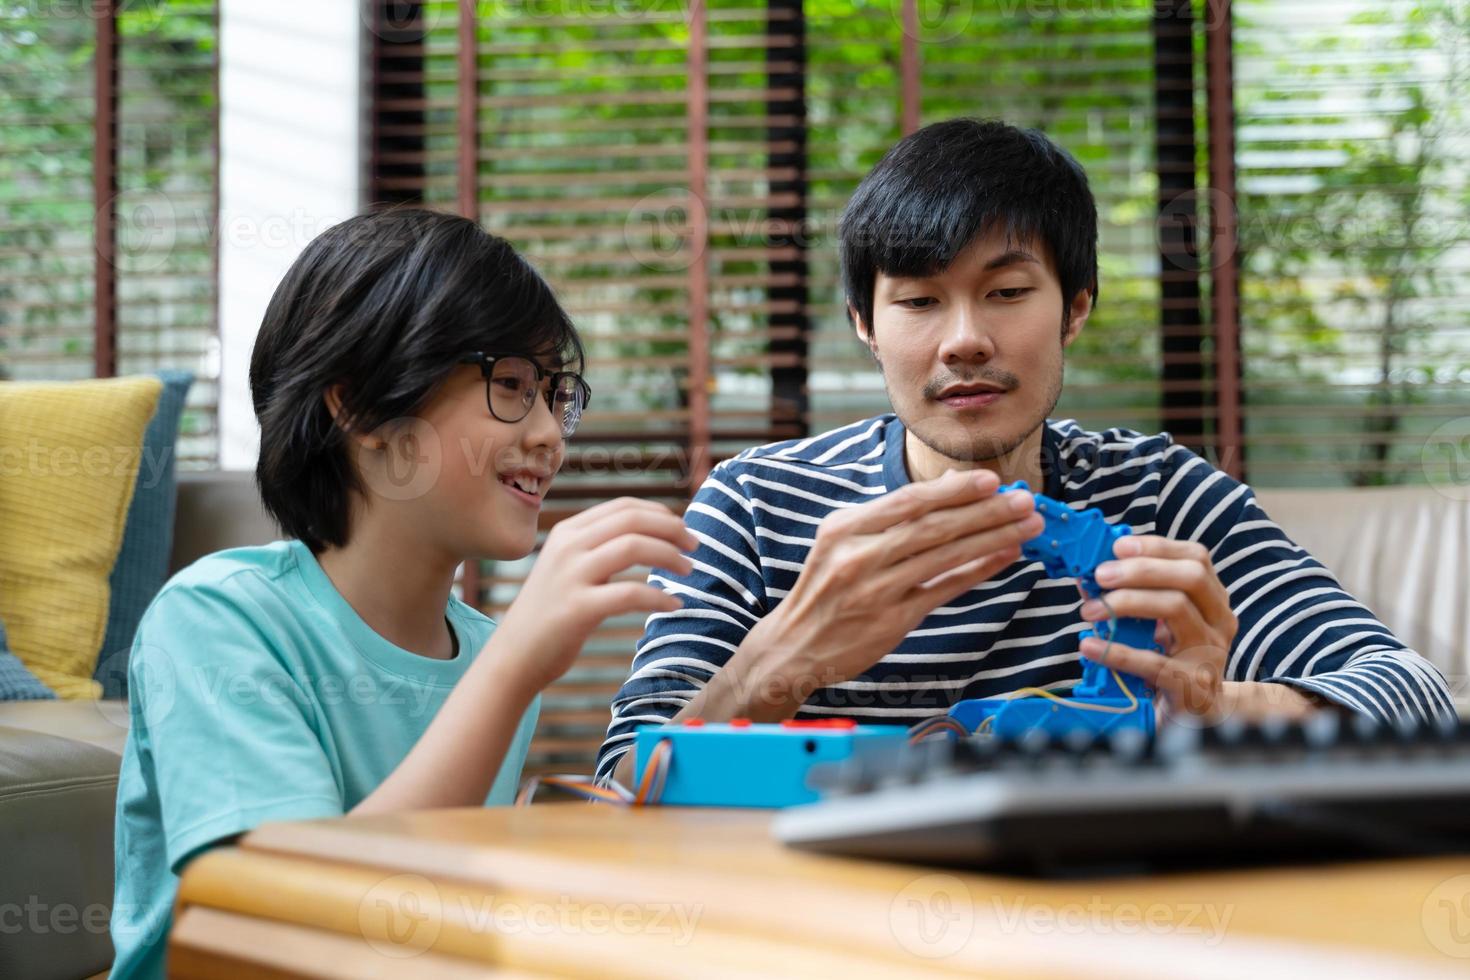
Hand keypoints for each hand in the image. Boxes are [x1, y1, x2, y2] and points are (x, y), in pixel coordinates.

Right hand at [490, 498, 696, 696]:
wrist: (513, 657)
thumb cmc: (550, 615)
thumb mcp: (567, 569)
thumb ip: (598, 549)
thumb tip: (651, 537)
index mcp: (567, 532)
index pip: (623, 507)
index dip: (660, 513)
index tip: (682, 528)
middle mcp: (568, 547)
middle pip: (633, 520)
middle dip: (672, 529)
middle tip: (695, 546)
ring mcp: (571, 576)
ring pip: (634, 547)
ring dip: (670, 557)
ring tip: (689, 571)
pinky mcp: (578, 608)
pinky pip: (631, 593)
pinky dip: (660, 597)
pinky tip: (674, 605)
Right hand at [738, 469, 1044, 703]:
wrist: (794, 645)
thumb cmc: (825, 589)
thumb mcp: (842, 542)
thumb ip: (890, 518)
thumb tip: (950, 489)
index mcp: (844, 528)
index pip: (908, 501)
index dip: (952, 490)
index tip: (990, 479)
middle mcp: (859, 555)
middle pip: (932, 526)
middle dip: (984, 510)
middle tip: (1023, 500)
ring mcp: (876, 589)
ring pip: (945, 556)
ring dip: (992, 537)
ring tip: (1027, 525)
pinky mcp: (893, 620)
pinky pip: (944, 589)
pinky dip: (978, 571)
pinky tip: (1005, 556)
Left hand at [1077, 535, 1236, 718]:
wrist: (1195, 717)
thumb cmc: (1171, 661)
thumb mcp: (1156, 625)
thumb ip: (1131, 597)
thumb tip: (1088, 575)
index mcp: (1213, 600)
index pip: (1196, 557)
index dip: (1157, 547)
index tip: (1118, 547)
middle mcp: (1219, 621)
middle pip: (1190, 577)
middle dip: (1141, 570)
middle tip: (1100, 576)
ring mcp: (1210, 652)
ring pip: (1175, 608)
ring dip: (1126, 603)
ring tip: (1090, 611)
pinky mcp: (1193, 684)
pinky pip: (1153, 661)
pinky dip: (1117, 652)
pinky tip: (1090, 647)